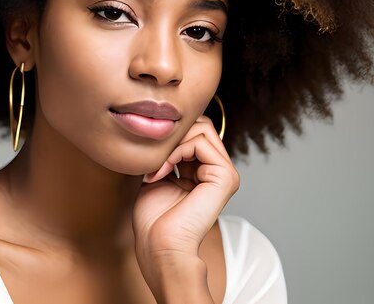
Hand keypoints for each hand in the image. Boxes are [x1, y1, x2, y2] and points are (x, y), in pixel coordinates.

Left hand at [132, 115, 239, 301]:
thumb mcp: (158, 177)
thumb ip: (166, 154)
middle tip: (153, 161)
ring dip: (171, 144)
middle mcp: (218, 170)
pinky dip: (175, 151)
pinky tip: (162, 172)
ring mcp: (225, 173)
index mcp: (205, 171)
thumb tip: (163, 128)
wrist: (160, 248)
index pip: (194, 131)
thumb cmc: (154, 222)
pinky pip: (200, 142)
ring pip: (201, 128)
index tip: (148, 162)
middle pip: (200, 125)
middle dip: (172, 136)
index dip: (169, 137)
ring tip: (157, 169)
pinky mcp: (225, 176)